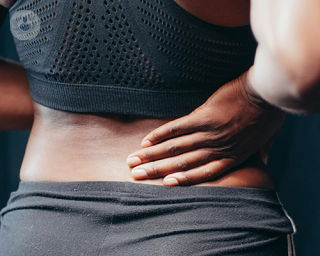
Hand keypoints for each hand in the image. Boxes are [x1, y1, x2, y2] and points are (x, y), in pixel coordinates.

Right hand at [126, 69, 285, 185]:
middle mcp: (217, 149)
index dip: (182, 179)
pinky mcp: (204, 116)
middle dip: (157, 170)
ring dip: (152, 155)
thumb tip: (264, 160)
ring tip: (134, 160)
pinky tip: (146, 140)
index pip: (203, 173)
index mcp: (232, 156)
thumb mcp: (268, 138)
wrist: (268, 93)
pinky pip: (178, 128)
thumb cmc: (269, 114)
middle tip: (136, 175)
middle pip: (182, 163)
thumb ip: (261, 151)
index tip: (164, 183)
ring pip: (176, 148)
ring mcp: (209, 133)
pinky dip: (160, 135)